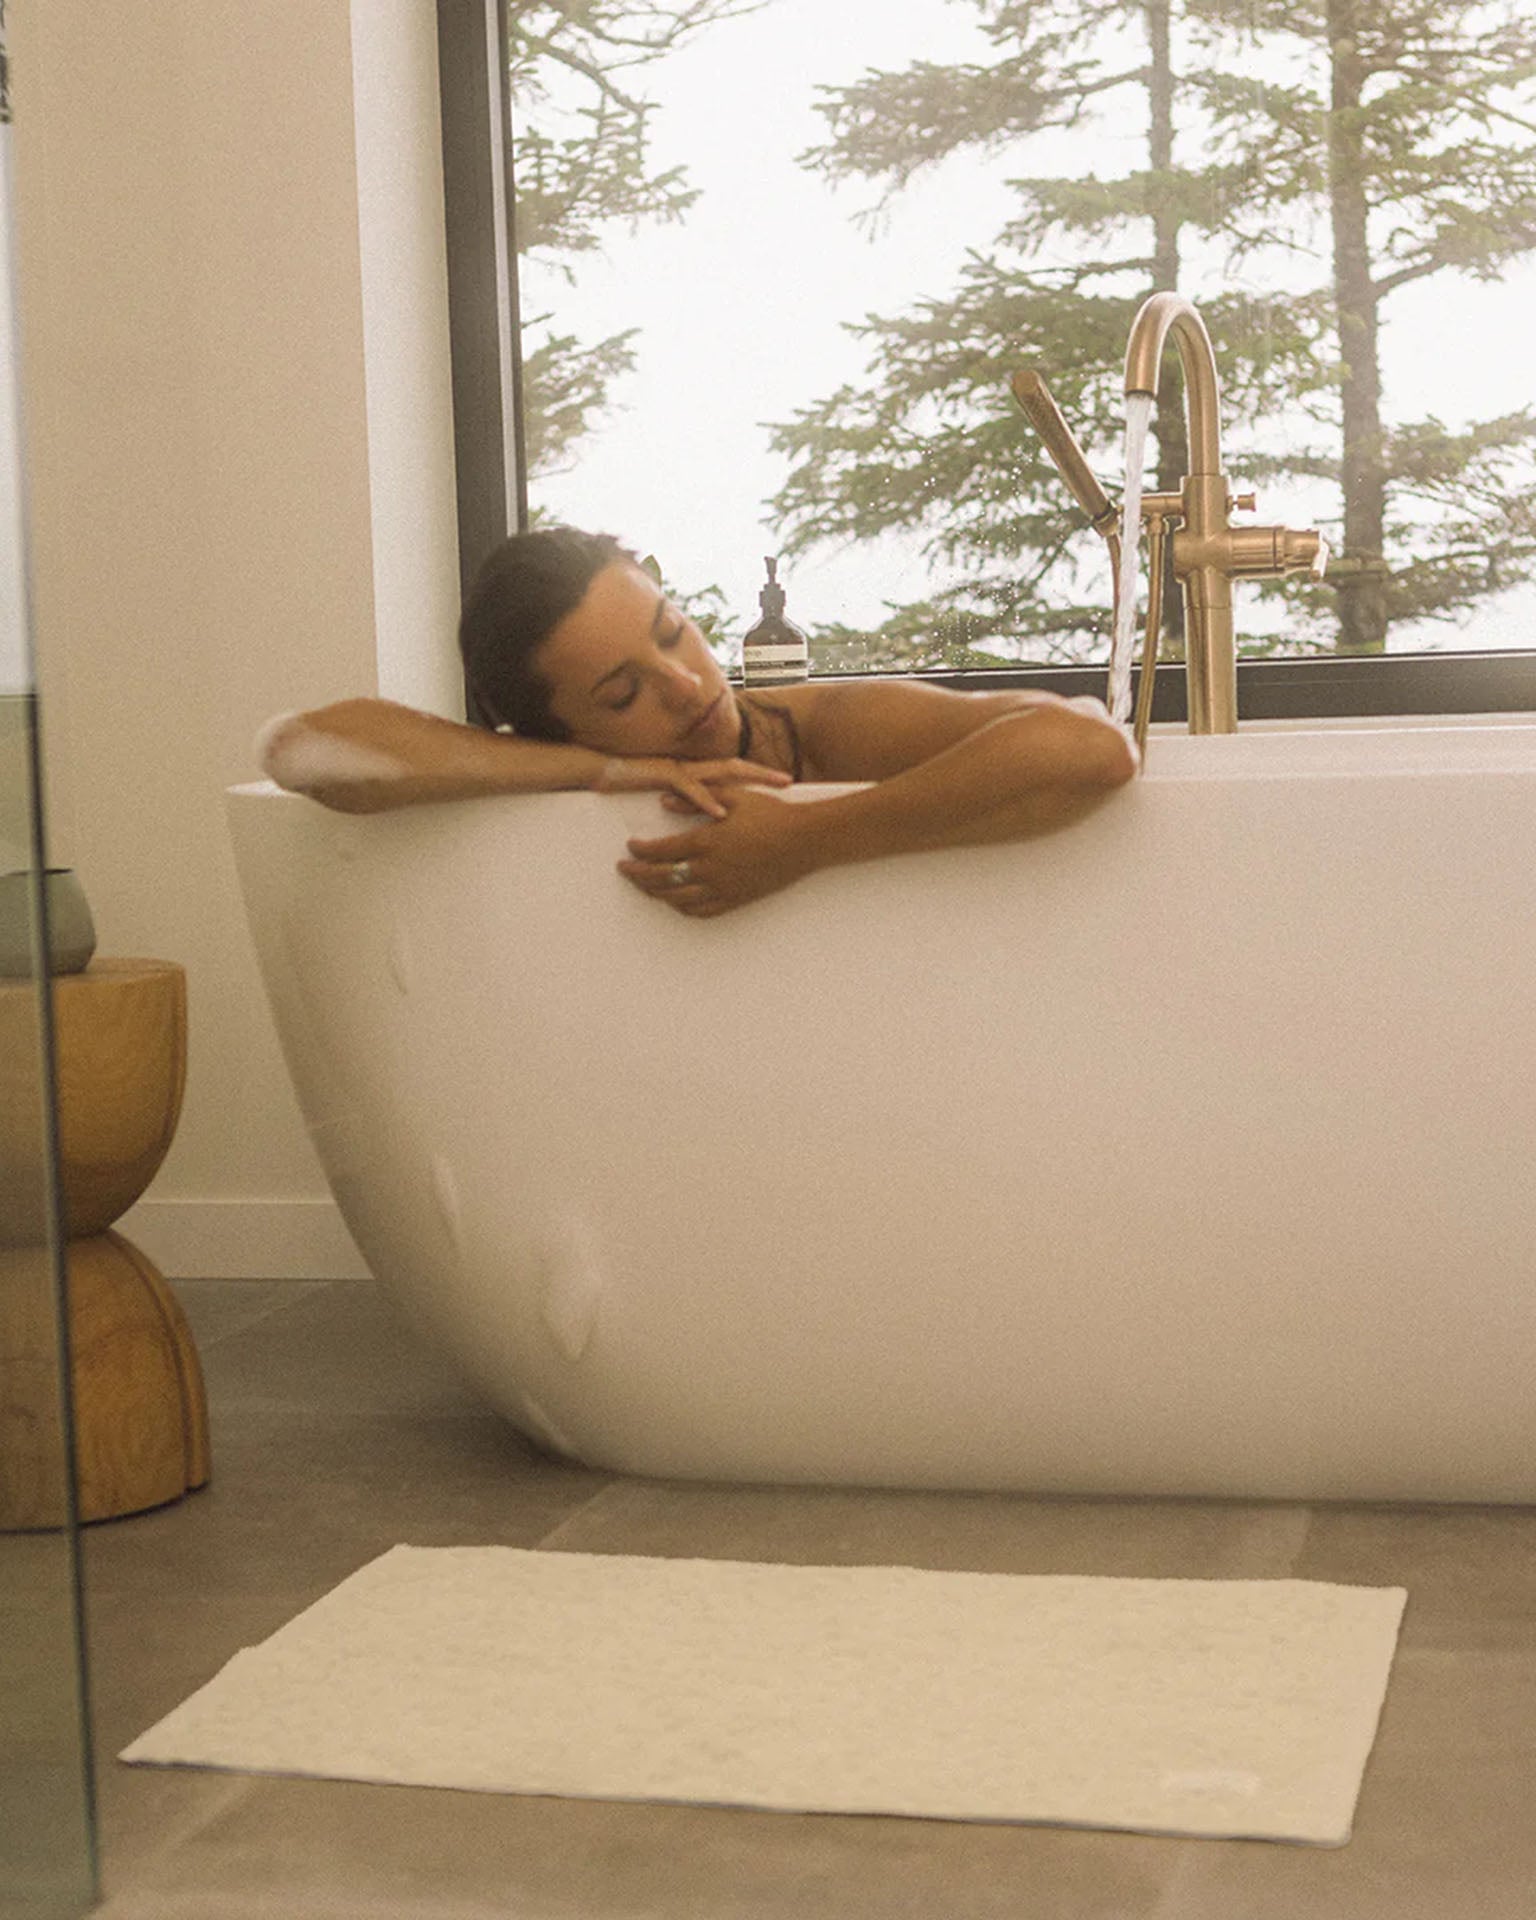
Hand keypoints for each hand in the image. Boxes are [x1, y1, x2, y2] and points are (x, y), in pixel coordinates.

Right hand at [594, 755, 789, 820]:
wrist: (603, 769)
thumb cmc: (633, 782)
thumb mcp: (668, 795)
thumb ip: (689, 801)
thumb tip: (711, 816)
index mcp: (696, 772)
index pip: (735, 773)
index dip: (760, 776)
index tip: (787, 783)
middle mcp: (693, 767)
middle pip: (736, 768)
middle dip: (763, 774)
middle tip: (788, 781)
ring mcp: (679, 770)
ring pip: (719, 774)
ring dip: (745, 782)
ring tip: (767, 789)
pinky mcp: (663, 777)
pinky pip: (689, 789)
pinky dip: (706, 801)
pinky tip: (721, 814)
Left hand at [618, 786, 817, 916]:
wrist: (805, 840)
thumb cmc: (772, 814)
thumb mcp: (733, 797)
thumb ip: (695, 801)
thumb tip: (665, 803)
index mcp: (706, 842)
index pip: (661, 852)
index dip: (640, 851)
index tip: (630, 847)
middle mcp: (710, 869)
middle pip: (662, 877)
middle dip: (638, 874)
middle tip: (624, 870)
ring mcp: (723, 888)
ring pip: (678, 898)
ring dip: (655, 893)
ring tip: (644, 887)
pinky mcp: (737, 899)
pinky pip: (703, 911)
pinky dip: (683, 908)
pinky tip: (676, 902)